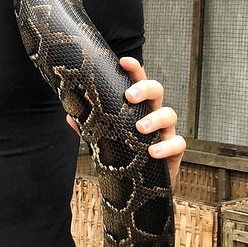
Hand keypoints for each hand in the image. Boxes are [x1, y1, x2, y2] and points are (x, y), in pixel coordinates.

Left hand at [66, 57, 186, 182]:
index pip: (137, 81)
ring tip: (140, 128)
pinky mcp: (174, 151)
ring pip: (170, 114)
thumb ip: (89, 128)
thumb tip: (68, 116)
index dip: (134, 69)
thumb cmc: (124, 154)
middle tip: (129, 96)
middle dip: (145, 88)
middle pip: (157, 90)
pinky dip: (167, 146)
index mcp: (137, 107)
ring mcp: (166, 131)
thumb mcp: (104, 140)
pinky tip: (152, 152)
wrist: (140, 185)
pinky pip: (179, 144)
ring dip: (155, 118)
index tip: (123, 61)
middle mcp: (153, 114)